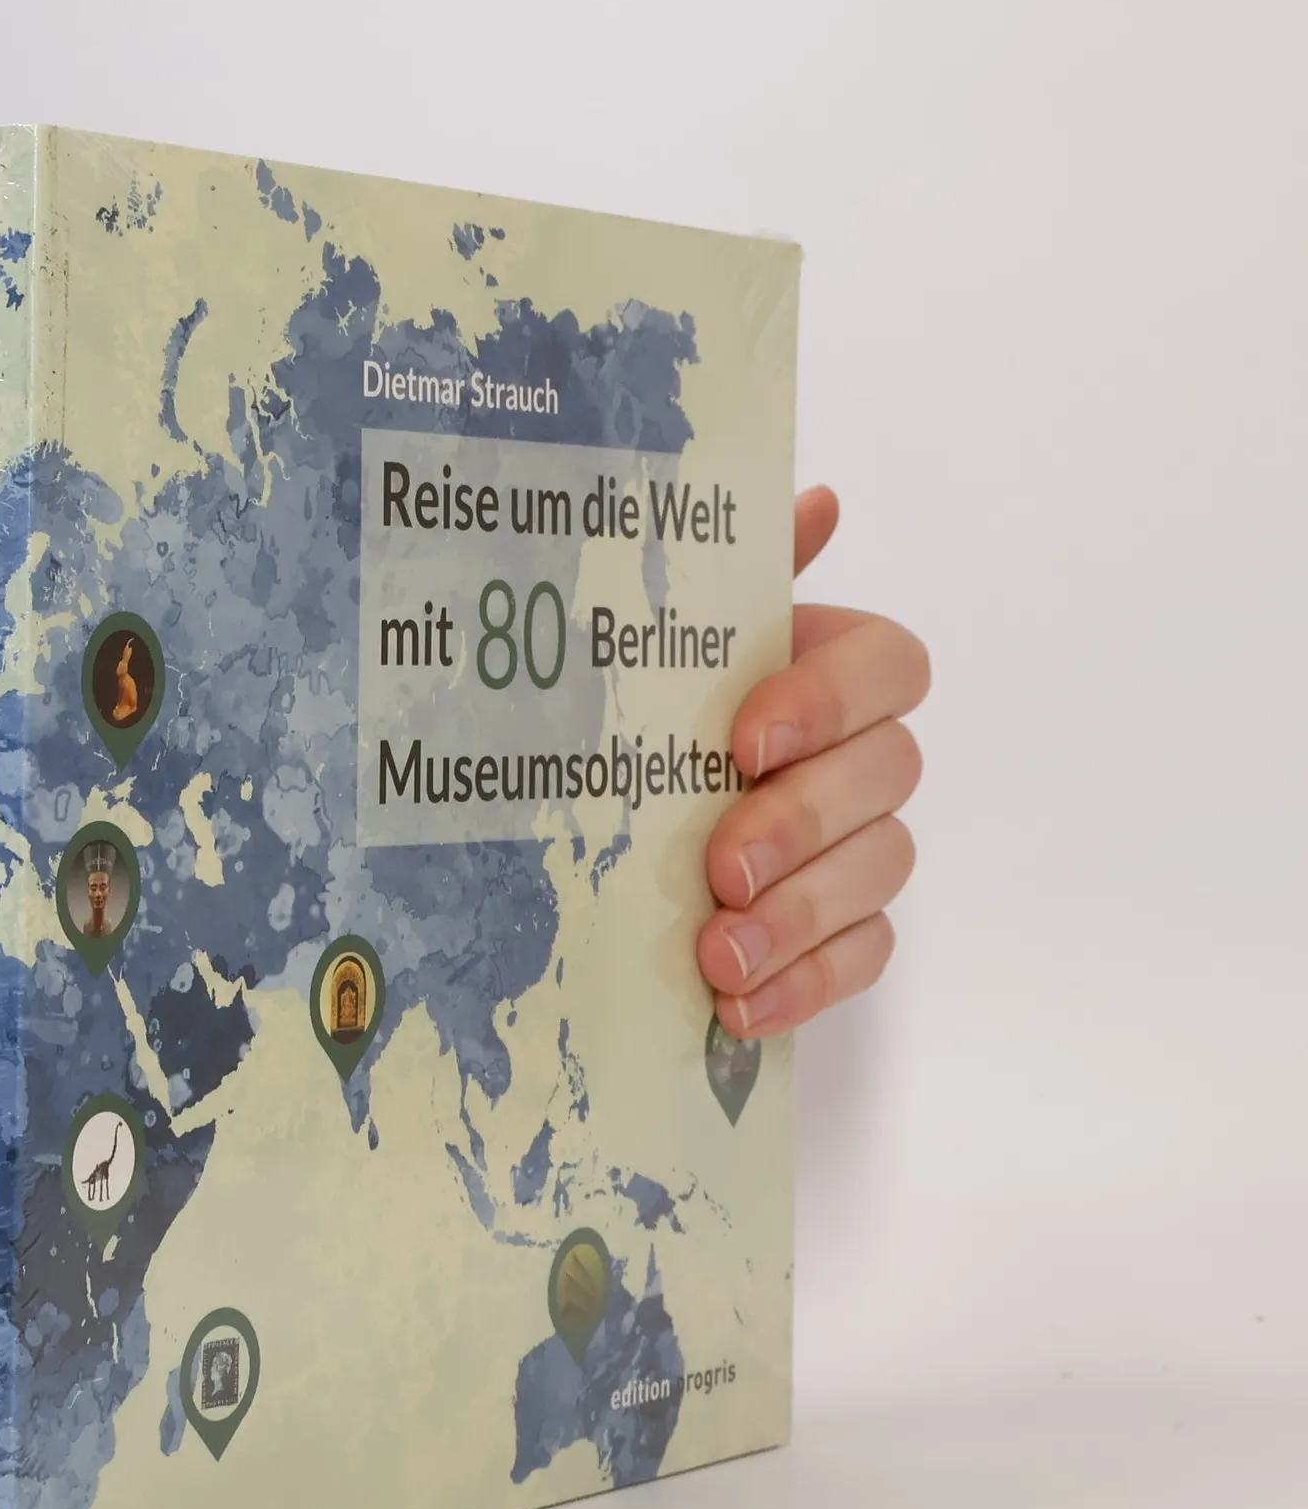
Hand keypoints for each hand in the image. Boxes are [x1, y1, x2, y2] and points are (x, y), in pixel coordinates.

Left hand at [698, 487, 928, 1038]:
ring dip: (800, 921)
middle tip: (723, 868)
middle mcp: (864, 754)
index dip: (831, 701)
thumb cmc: (656, 707)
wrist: (619, 805)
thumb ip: (734, 578)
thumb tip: (818, 499)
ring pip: (879, 874)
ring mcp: (864, 844)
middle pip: (886, 779)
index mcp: (834, 668)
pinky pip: (863, 957)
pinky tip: (739, 1009)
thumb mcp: (670, 640)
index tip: (745, 739)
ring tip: (719, 957)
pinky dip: (806, 986)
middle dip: (804, 825)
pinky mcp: (846, 926)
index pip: (888, 667)